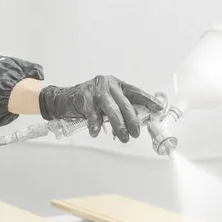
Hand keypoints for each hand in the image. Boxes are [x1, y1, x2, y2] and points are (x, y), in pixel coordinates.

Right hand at [38, 75, 162, 141]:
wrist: (63, 99)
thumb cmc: (88, 102)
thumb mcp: (107, 102)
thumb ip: (119, 110)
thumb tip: (135, 124)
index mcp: (116, 84)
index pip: (135, 92)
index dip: (147, 100)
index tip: (158, 108)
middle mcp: (107, 84)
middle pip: (124, 103)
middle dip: (132, 120)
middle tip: (136, 133)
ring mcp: (95, 89)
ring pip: (111, 109)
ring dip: (118, 125)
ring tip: (123, 137)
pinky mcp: (83, 96)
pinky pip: (92, 113)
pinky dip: (96, 124)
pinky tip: (96, 132)